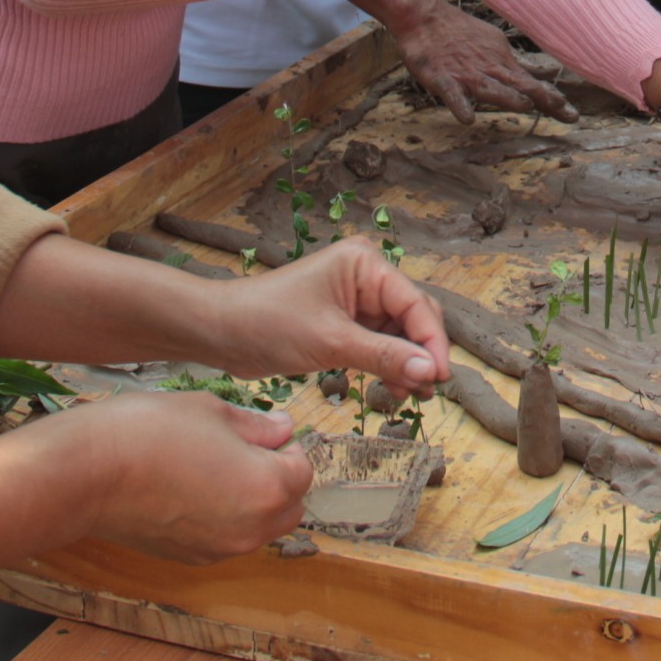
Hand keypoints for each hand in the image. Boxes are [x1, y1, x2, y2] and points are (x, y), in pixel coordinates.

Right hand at [65, 390, 313, 561]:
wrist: (86, 474)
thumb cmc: (149, 433)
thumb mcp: (212, 411)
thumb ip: (256, 426)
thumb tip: (282, 431)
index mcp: (267, 489)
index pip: (302, 469)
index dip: (286, 445)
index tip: (264, 430)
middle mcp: (250, 529)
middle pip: (289, 506)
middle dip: (278, 478)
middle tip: (245, 448)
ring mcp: (218, 548)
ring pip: (259, 527)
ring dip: (253, 501)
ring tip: (214, 466)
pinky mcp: (189, 557)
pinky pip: (225, 538)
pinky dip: (223, 517)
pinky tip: (191, 488)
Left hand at [200, 235, 450, 396]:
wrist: (220, 331)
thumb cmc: (268, 323)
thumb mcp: (331, 342)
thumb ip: (384, 356)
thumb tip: (429, 373)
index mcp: (365, 264)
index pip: (415, 304)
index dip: (432, 343)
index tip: (440, 378)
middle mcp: (366, 276)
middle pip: (413, 317)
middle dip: (422, 354)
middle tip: (428, 392)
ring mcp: (356, 300)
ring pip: (399, 334)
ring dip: (406, 364)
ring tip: (410, 397)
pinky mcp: (345, 322)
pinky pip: (379, 344)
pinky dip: (387, 366)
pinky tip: (392, 389)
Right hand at [394, 0, 577, 123]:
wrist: (424, 16)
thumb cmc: (459, 32)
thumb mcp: (493, 44)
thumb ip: (512, 64)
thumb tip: (536, 76)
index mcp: (502, 61)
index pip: (532, 83)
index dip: (553, 98)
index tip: (573, 114)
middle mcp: (489, 68)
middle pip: (521, 86)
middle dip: (546, 101)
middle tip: (568, 115)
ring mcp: (465, 74)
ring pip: (490, 88)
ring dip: (508, 97)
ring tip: (525, 107)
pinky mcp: (441, 78)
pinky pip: (452, 94)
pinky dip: (460, 105)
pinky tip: (467, 118)